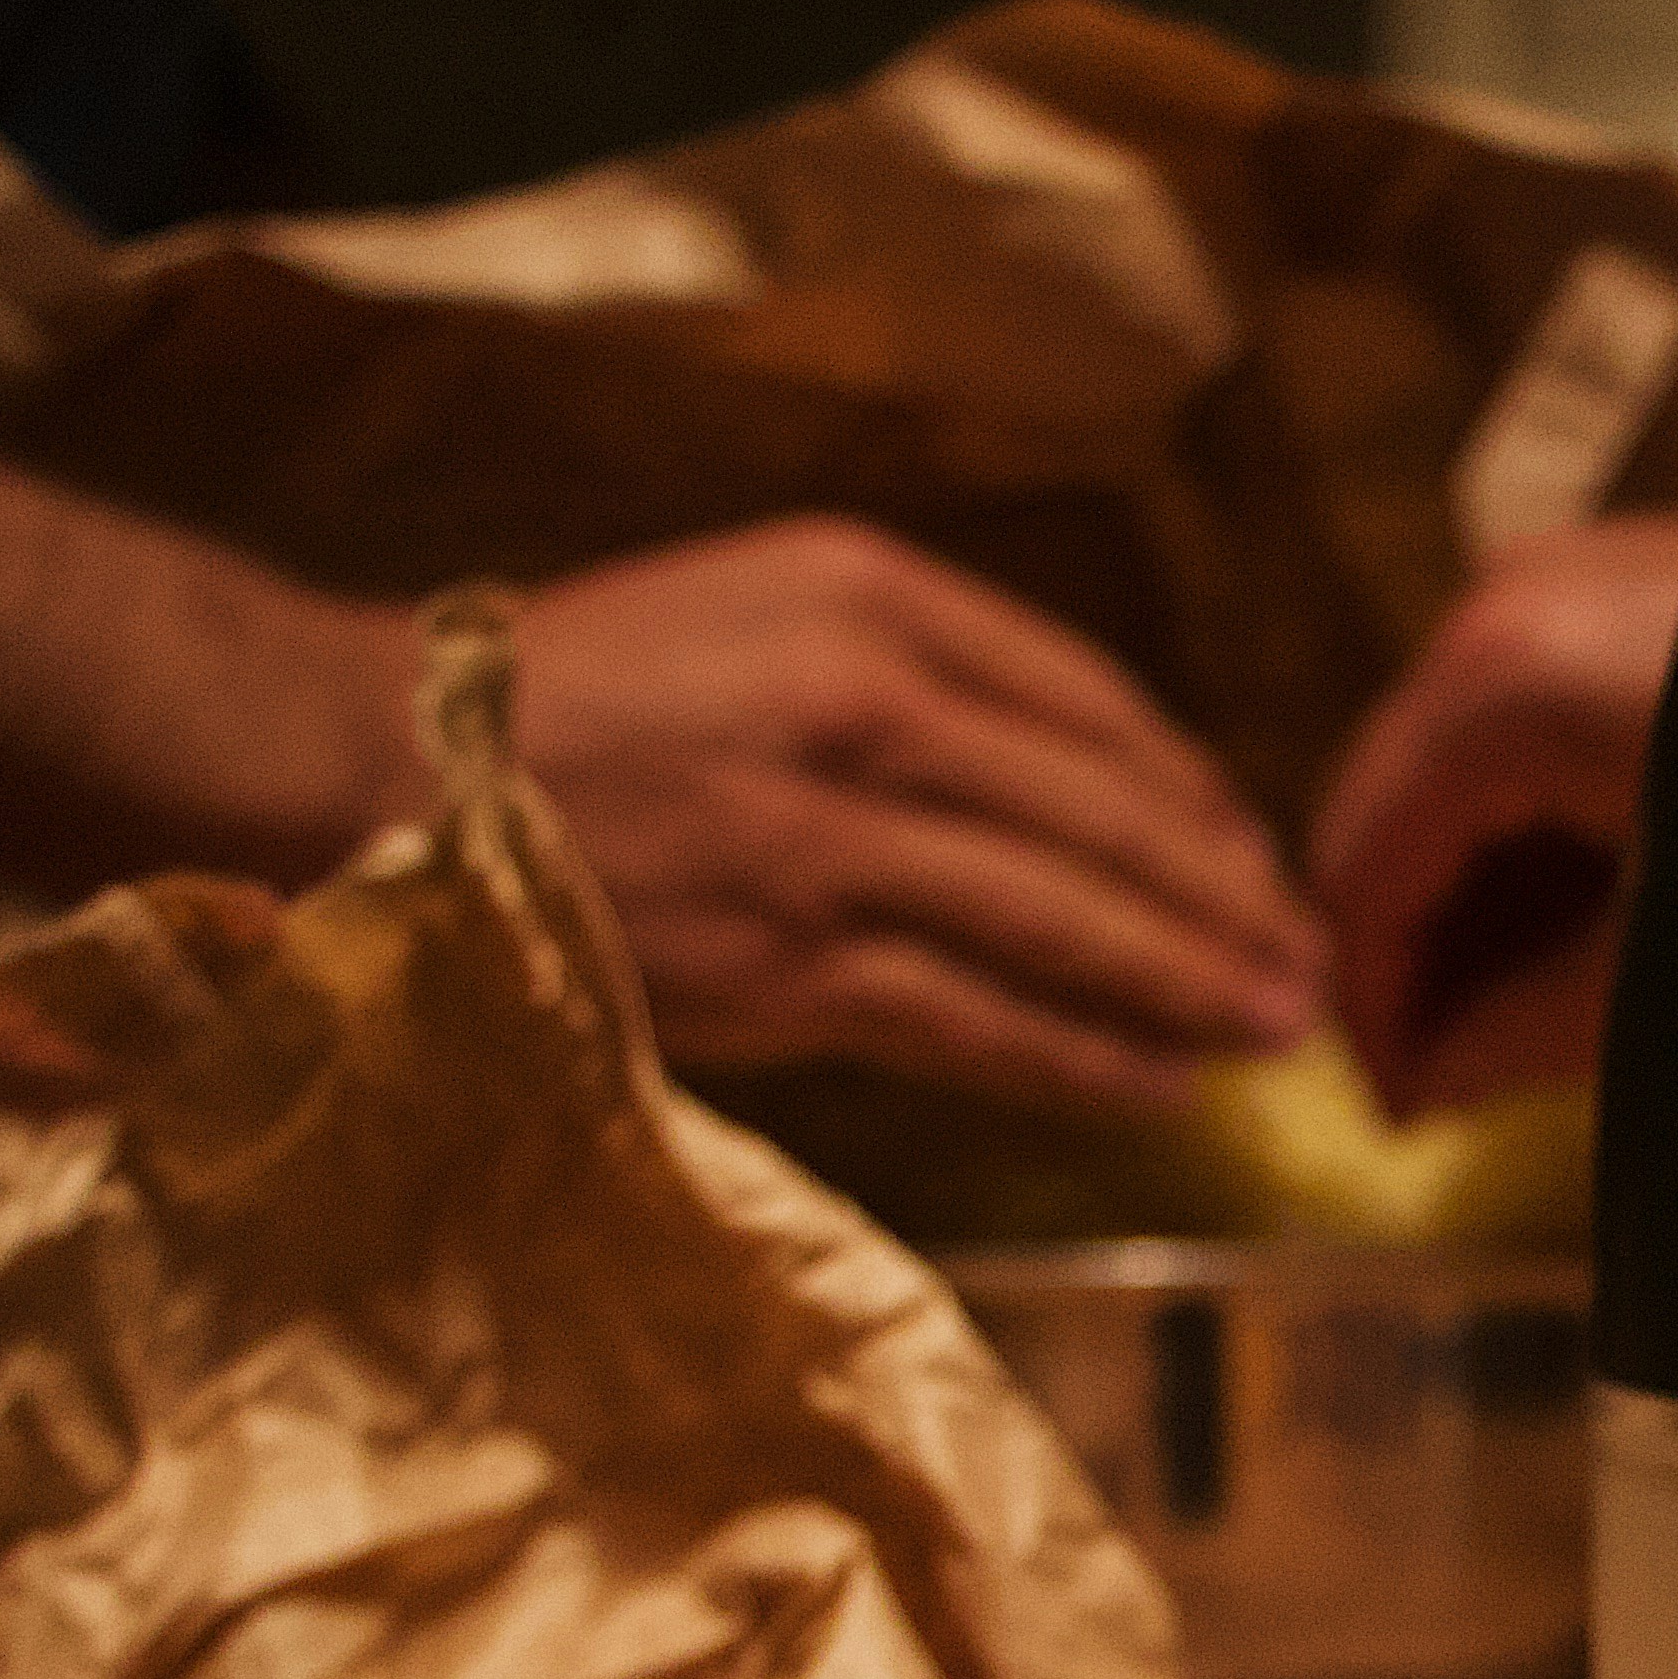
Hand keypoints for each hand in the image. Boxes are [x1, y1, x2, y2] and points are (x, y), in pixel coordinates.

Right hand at [507, 517, 1326, 1111]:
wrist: (372, 762)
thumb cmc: (568, 700)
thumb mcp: (753, 613)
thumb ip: (903, 672)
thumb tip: (1068, 777)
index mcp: (865, 596)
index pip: (1088, 701)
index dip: (1190, 792)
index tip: (1248, 853)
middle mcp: (861, 702)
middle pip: (1103, 813)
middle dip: (1223, 898)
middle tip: (1304, 958)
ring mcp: (824, 837)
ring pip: (1060, 920)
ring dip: (1184, 983)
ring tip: (1268, 1028)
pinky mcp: (783, 958)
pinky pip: (974, 1018)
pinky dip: (1080, 1055)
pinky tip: (1156, 1082)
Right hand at [1306, 510, 1677, 1115]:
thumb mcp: (1673, 968)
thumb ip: (1518, 1031)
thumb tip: (1423, 1090)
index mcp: (1500, 690)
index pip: (1361, 866)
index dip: (1368, 1009)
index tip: (1399, 1114)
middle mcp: (1514, 601)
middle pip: (1398, 803)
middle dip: (1420, 952)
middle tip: (1452, 1086)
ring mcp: (1577, 572)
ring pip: (1466, 765)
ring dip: (1483, 897)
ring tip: (1523, 1025)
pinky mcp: (1643, 577)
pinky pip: (1538, 719)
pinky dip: (1542, 828)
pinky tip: (1587, 927)